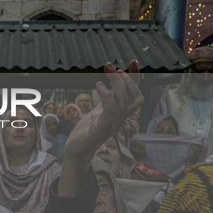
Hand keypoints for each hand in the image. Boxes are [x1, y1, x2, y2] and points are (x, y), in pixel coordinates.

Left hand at [59, 60, 142, 195]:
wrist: (76, 151)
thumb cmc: (86, 132)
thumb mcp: (98, 112)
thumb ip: (105, 101)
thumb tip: (110, 87)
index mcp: (120, 114)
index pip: (135, 95)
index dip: (137, 79)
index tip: (132, 62)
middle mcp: (119, 119)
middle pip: (136, 98)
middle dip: (130, 80)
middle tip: (115, 69)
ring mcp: (110, 125)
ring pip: (123, 103)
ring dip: (118, 85)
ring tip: (108, 73)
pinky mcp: (99, 130)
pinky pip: (109, 113)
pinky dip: (107, 97)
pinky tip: (99, 86)